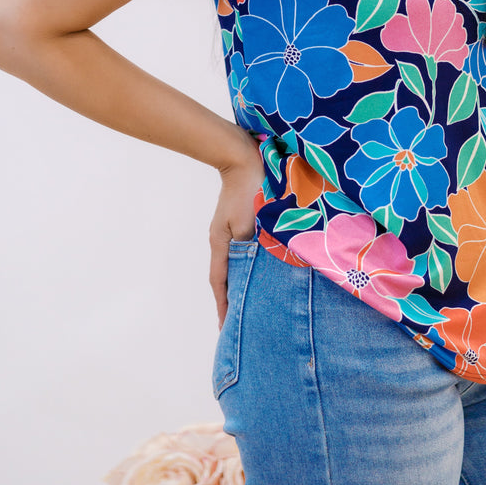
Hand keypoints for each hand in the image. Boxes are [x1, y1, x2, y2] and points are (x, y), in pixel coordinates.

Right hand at [208, 128, 264, 327]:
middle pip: (229, 276)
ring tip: (255, 302)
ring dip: (246, 281)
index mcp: (222, 242)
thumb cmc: (249, 187)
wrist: (246, 156)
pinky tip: (264, 269)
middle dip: (234, 298)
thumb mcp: (249, 221)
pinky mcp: (245, 221)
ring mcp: (234, 230)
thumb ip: (250, 247)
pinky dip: (254, 264)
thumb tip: (254, 271)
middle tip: (241, 322)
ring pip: (240, 263)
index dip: (224, 305)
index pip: (221, 282)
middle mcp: (225, 239)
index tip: (225, 327)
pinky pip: (248, 250)